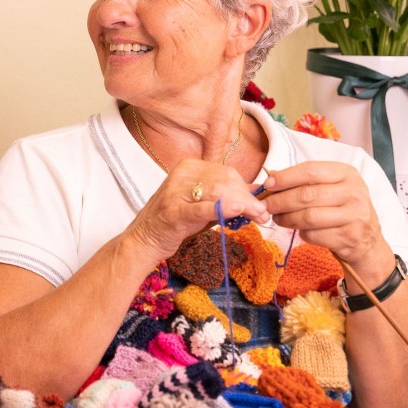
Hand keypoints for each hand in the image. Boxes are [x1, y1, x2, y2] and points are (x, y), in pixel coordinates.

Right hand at [125, 160, 270, 262]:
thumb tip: (257, 190)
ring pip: (218, 192)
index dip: (247, 189)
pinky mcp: (173, 212)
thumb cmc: (175, 222)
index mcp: (188, 167)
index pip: (227, 173)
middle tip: (263, 215)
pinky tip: (237, 212)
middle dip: (249, 198)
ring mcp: (175, 193)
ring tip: (258, 218)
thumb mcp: (202, 203)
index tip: (260, 206)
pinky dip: (221, 209)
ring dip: (243, 206)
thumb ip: (226, 195)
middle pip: (225, 181)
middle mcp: (181, 175)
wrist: (144, 240)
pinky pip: (202, 208)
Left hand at [261, 162, 390, 275]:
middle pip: (307, 194)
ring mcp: (355, 215)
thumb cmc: (340, 209)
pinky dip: (301, 233)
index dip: (285, 177)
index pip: (311, 170)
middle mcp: (354, 192)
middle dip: (280, 201)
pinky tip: (299, 231)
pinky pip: (314, 235)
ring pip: (308, 216)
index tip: (267, 184)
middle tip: (265, 206)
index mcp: (347, 174)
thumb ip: (303, 182)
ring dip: (286, 218)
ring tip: (277, 218)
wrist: (367, 240)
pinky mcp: (350, 236)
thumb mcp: (329, 188)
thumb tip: (269, 179)